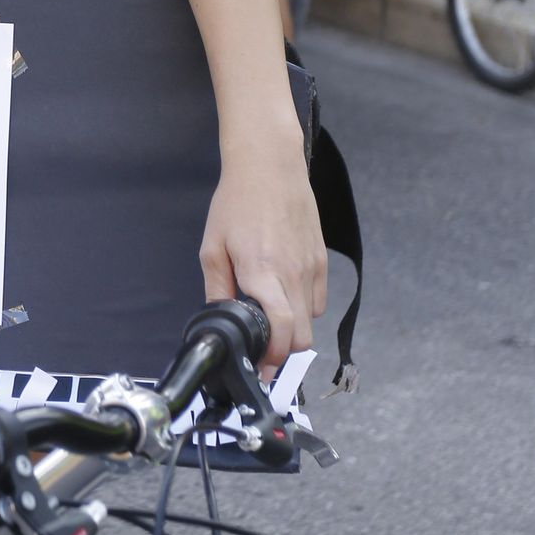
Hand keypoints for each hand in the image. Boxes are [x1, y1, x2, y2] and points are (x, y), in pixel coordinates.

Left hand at [200, 137, 326, 375]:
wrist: (270, 166)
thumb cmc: (238, 203)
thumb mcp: (213, 247)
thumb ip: (218, 288)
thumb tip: (220, 318)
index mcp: (262, 273)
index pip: (281, 330)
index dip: (273, 357)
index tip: (261, 367)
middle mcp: (293, 274)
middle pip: (301, 336)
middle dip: (283, 352)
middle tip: (263, 350)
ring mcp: (311, 267)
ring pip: (311, 321)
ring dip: (293, 330)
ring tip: (271, 323)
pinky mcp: (321, 259)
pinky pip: (318, 300)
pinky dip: (304, 309)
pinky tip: (285, 297)